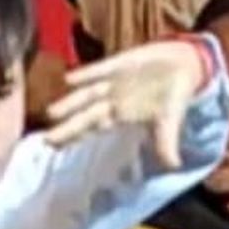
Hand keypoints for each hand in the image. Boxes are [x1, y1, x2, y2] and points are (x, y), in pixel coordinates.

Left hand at [45, 37, 210, 169]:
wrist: (183, 64)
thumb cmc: (173, 96)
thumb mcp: (170, 120)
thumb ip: (167, 141)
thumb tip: (173, 165)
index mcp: (121, 115)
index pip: (93, 129)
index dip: (75, 137)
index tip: (54, 147)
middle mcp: (112, 100)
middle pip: (85, 116)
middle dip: (67, 128)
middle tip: (45, 140)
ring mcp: (113, 81)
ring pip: (87, 94)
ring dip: (71, 103)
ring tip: (51, 113)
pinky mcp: (120, 63)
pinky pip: (101, 70)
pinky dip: (87, 74)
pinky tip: (70, 79)